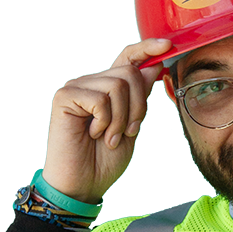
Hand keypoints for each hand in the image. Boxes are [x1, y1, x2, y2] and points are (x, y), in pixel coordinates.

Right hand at [42, 38, 171, 202]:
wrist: (83, 185)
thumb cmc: (103, 161)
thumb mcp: (131, 126)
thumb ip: (140, 98)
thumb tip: (153, 67)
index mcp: (108, 89)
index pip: (128, 58)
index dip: (147, 48)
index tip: (167, 46)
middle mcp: (91, 82)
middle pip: (129, 73)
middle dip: (138, 106)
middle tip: (128, 131)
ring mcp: (77, 87)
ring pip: (118, 85)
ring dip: (121, 118)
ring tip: (109, 137)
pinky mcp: (64, 97)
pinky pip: (100, 98)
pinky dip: (105, 121)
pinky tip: (94, 134)